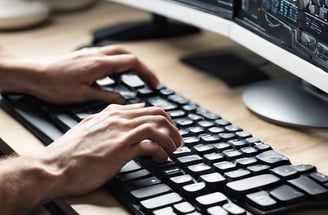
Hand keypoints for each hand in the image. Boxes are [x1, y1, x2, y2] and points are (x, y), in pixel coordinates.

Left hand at [1, 45, 158, 103]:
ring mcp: (91, 54)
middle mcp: (97, 55)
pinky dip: (119, 62)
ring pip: (119, 53)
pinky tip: (118, 73)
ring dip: (132, 64)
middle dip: (142, 68)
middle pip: (129, 55)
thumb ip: (105, 96)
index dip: (147, 73)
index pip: (132, 63)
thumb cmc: (53, 84)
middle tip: (150, 81)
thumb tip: (122, 99)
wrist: (33, 74)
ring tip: (139, 77)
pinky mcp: (85, 57)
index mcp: (99, 64)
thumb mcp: (82, 95)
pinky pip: (109, 55)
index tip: (155, 84)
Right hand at [37, 103, 181, 198]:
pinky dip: (161, 152)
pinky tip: (160, 159)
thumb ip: (108, 120)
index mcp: (111, 113)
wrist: (53, 166)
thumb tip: (127, 117)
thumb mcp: (90, 128)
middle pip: (158, 114)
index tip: (168, 131)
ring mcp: (120, 132)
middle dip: (172, 128)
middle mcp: (118, 119)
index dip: (163, 120)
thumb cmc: (70, 153)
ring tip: (173, 151)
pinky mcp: (121, 148)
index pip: (147, 109)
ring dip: (171, 139)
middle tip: (177, 141)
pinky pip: (151, 145)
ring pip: (158, 126)